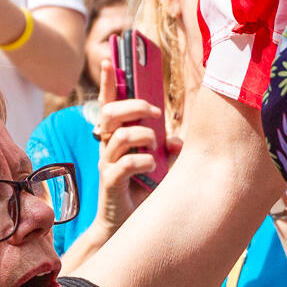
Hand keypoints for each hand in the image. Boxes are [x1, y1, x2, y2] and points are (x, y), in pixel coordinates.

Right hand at [91, 58, 180, 230]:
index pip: (109, 104)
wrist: (129, 226)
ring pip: (120, 135)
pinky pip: (124, 164)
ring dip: (144, 135)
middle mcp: (108, 146)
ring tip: (156, 146)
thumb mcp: (162, 165)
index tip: (110, 61)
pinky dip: (143, 161)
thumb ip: (169, 149)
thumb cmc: (146, 191)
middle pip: (111, 113)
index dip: (108, 82)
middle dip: (135, 106)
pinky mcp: (110, 182)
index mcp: (118, 137)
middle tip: (156, 114)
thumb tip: (178, 141)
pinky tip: (152, 167)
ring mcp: (107, 163)